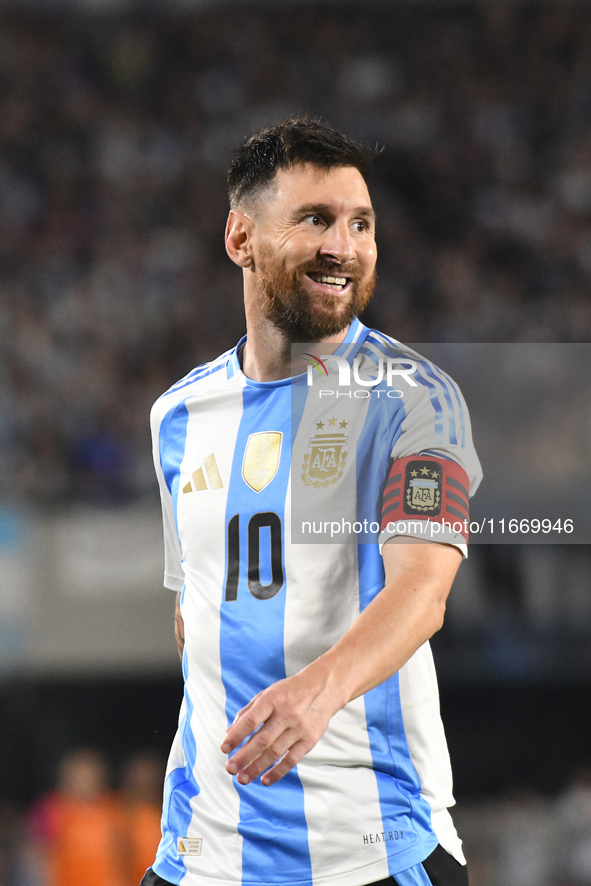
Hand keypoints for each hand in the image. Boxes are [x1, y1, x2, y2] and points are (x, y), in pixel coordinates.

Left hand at [220, 666, 340, 785]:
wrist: (324, 687)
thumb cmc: (290, 691)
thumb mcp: (268, 693)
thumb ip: (248, 711)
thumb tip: (229, 732)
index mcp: (272, 699)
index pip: (251, 719)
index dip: (236, 735)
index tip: (223, 748)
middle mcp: (286, 713)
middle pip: (261, 739)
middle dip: (243, 756)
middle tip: (229, 769)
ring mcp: (299, 727)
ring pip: (275, 752)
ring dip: (256, 767)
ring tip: (242, 779)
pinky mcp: (310, 740)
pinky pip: (292, 759)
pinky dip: (277, 772)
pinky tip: (264, 780)